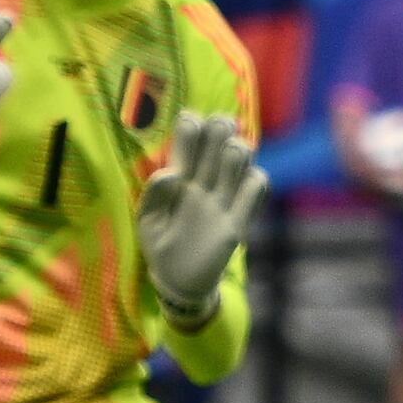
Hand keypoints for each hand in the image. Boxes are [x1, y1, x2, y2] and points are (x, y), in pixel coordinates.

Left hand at [139, 109, 260, 321]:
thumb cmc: (160, 244)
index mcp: (179, 176)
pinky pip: (256, 189)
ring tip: (230, 153)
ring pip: (240, 158)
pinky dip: (254, 180)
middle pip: (219, 139)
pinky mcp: (237, 220)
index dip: (192, 124)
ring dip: (238, 149)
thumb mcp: (146, 221)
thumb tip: (172, 173)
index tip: (189, 122)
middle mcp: (204, 181)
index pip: (190, 138)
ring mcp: (223, 198)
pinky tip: (242, 184)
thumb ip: (153, 196)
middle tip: (218, 126)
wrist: (177, 280)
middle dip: (221, 127)